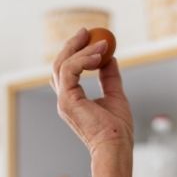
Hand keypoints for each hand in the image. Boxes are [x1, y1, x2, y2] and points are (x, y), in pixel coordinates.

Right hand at [51, 28, 133, 155]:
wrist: (116, 146)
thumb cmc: (117, 129)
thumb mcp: (115, 95)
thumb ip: (110, 77)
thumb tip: (110, 58)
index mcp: (72, 99)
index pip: (66, 71)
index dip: (74, 52)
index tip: (89, 38)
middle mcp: (64, 99)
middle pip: (59, 64)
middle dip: (72, 45)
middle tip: (87, 31)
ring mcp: (63, 100)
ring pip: (63, 64)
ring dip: (82, 50)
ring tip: (102, 44)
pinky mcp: (67, 100)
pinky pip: (70, 69)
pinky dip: (84, 59)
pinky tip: (99, 56)